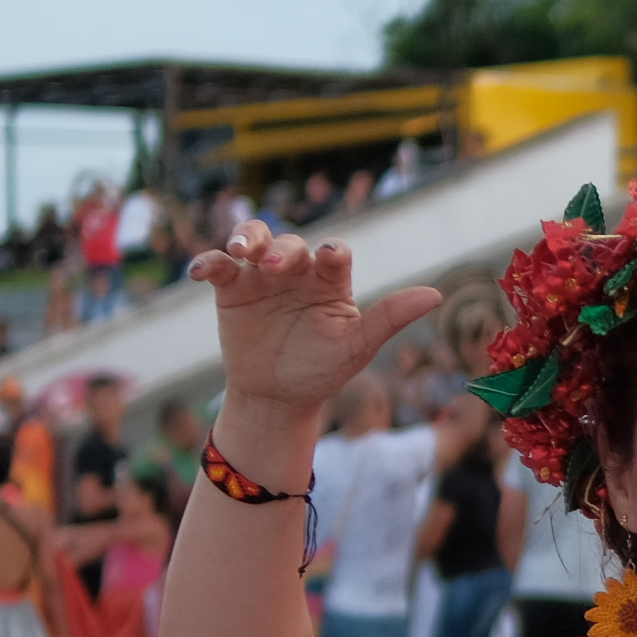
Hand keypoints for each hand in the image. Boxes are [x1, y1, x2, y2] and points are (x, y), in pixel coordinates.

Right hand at [189, 226, 442, 415]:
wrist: (278, 398)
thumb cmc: (322, 370)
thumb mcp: (356, 346)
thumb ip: (390, 317)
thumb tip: (436, 295)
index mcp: (331, 280)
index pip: (334, 254)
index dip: (332, 252)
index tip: (329, 258)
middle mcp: (298, 270)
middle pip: (290, 243)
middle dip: (282, 249)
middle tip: (275, 265)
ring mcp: (263, 276)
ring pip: (254, 239)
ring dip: (247, 238)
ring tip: (240, 252)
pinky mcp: (232, 287)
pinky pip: (219, 265)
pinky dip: (208, 262)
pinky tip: (200, 270)